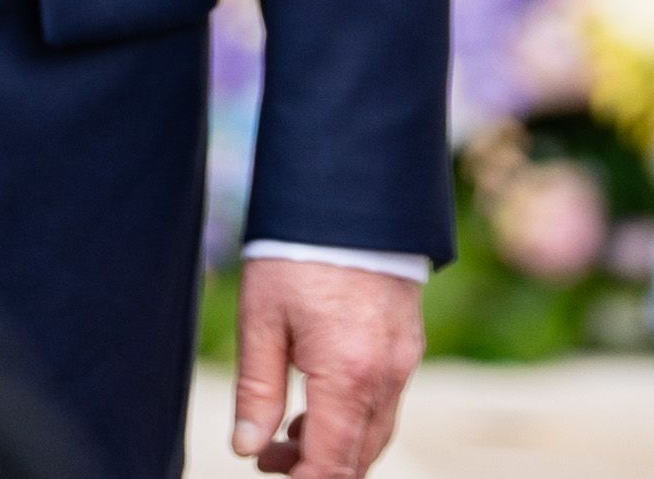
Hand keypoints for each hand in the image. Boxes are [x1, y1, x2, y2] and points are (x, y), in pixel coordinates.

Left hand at [230, 259, 422, 477]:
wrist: (350, 203)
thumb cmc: (296, 254)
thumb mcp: (261, 319)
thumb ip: (257, 389)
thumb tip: (247, 447)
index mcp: (348, 377)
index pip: (333, 464)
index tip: (268, 473)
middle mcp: (386, 379)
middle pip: (358, 458)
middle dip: (313, 470)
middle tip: (264, 457)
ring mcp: (403, 365)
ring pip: (375, 435)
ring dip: (334, 448)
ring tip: (282, 436)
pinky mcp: (406, 350)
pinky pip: (384, 406)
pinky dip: (352, 420)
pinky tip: (315, 408)